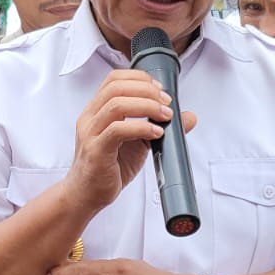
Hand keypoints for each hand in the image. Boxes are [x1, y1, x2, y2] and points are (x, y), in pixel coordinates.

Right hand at [62, 70, 195, 218]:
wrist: (86, 195)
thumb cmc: (107, 168)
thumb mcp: (138, 143)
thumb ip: (158, 125)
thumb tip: (188, 117)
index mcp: (96, 111)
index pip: (114, 79)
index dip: (139, 78)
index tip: (160, 89)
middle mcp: (90, 118)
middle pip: (116, 87)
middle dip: (147, 90)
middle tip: (166, 102)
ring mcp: (90, 133)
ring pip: (116, 105)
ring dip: (147, 106)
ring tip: (165, 115)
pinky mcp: (96, 151)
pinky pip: (117, 130)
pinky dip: (141, 127)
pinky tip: (155, 132)